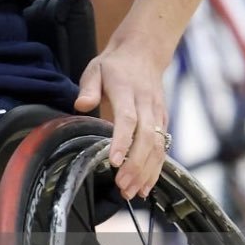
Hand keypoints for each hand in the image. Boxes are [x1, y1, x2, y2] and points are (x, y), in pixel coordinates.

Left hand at [74, 42, 170, 198]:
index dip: (123, 141)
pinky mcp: (163, 121)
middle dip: (136, 165)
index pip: (128, 118)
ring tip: (132, 193)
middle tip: (122, 187)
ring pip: (158, 146)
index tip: (114, 162)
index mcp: (128, 90)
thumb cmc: (114, 65)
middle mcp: (147, 104)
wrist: (145, 51)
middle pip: (146, 138)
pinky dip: (156, 168)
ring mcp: (158, 113)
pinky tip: (145, 186)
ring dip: (147, 172)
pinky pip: (163, 147)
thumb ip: (88, 87)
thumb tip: (80, 105)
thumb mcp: (95, 69)